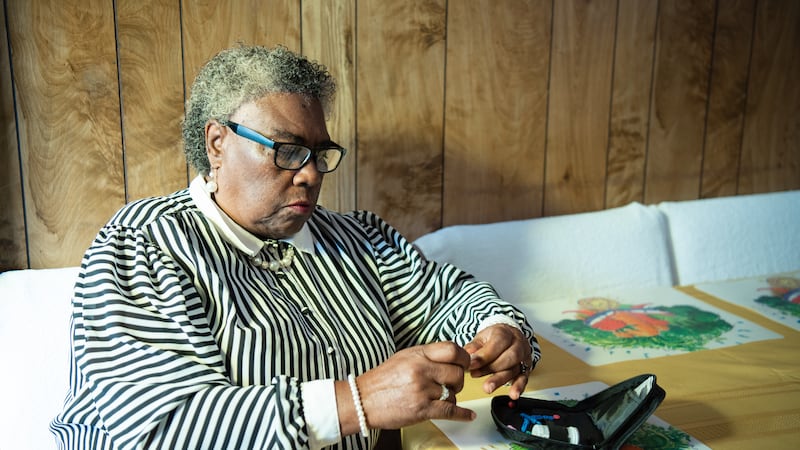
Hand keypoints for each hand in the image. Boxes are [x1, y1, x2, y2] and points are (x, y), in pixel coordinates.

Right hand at [346, 342, 475, 431]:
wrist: (362, 401)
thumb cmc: (381, 381)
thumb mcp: (403, 358)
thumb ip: (426, 356)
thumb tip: (450, 357)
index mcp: (417, 354)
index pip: (452, 350)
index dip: (464, 357)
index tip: (464, 364)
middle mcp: (421, 370)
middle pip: (457, 372)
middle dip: (458, 380)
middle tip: (452, 384)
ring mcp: (422, 390)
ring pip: (453, 393)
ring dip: (451, 397)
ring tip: (441, 398)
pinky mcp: (421, 409)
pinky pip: (450, 411)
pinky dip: (462, 414)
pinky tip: (468, 415)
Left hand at [463, 324, 532, 399]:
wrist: (509, 336)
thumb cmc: (494, 338)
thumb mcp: (482, 338)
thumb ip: (474, 346)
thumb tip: (467, 354)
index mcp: (505, 333)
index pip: (498, 343)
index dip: (484, 355)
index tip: (471, 364)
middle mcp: (518, 344)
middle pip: (510, 356)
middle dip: (491, 367)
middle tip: (475, 374)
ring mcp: (523, 357)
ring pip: (515, 369)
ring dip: (500, 379)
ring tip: (487, 388)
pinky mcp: (525, 369)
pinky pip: (524, 378)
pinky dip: (519, 387)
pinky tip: (513, 395)